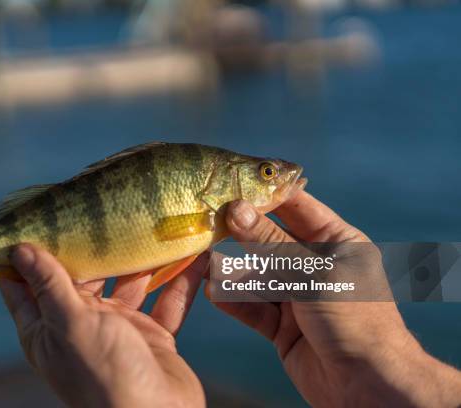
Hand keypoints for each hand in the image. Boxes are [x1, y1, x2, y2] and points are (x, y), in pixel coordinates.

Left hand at [0, 197, 206, 407]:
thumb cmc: (106, 377)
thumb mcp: (71, 326)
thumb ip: (50, 286)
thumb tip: (19, 247)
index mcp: (47, 324)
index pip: (16, 276)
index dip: (4, 242)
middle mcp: (79, 322)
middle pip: (77, 270)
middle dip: (85, 238)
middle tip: (90, 197)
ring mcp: (117, 328)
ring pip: (126, 280)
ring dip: (140, 255)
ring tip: (152, 219)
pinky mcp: (151, 335)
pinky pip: (165, 299)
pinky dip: (179, 279)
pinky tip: (196, 255)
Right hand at [208, 191, 460, 406]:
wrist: (368, 385)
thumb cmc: (353, 317)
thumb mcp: (313, 273)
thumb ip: (272, 243)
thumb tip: (237, 209)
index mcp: (337, 243)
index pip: (297, 208)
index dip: (266, 196)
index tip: (233, 184)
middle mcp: (315, 266)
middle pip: (271, 241)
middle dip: (242, 233)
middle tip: (210, 220)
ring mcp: (297, 296)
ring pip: (258, 276)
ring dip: (233, 271)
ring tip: (205, 260)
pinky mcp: (282, 325)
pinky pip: (253, 307)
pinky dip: (234, 300)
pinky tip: (215, 293)